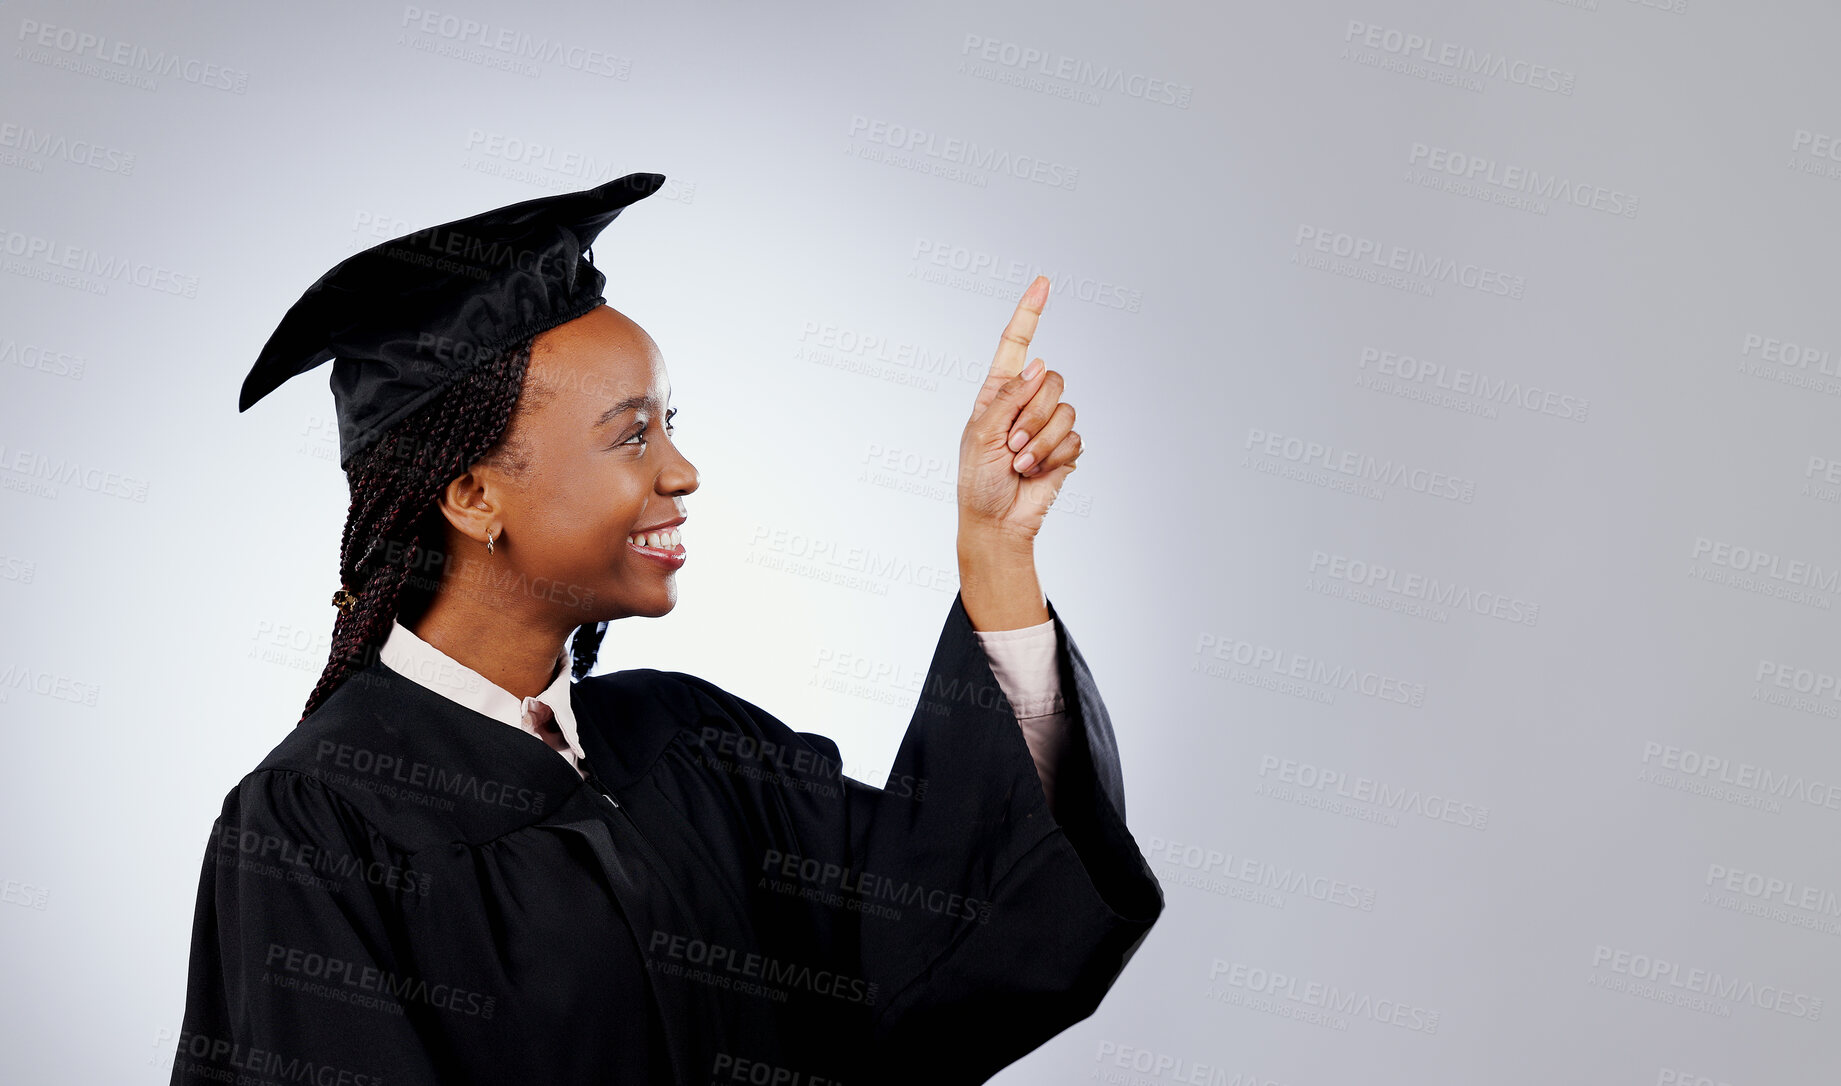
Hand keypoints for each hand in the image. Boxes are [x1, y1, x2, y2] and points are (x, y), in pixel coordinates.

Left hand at [957, 276, 1082, 549]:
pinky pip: (1075, 439)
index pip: (1016, 345)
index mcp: (997, 392)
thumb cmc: (978, 481)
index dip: (1029, 314)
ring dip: (1041, 442)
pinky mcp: (1065, 447)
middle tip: (1011, 445)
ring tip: (1020, 463)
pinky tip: (1037, 472)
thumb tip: (1037, 367)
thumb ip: (1008, 398)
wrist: (997, 522)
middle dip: (1033, 416)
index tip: (1042, 284)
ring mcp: (1047, 424)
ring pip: (1066, 411)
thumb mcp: (981, 435)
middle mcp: (1025, 402)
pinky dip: (1055, 458)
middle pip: (1052, 380)